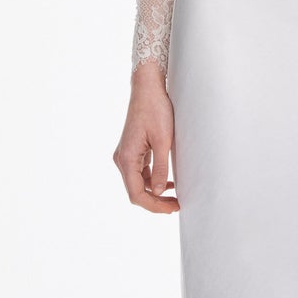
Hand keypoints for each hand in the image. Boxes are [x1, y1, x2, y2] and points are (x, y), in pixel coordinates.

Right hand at [114, 61, 178, 213]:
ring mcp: (125, 155)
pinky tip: (167, 183)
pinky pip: (139, 173)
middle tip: (176, 205)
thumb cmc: (156, 110)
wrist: (147, 89)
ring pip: (137, 183)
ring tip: (174, 197)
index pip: (136, 194)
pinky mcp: (131, 151)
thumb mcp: (163, 141)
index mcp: (126, 158)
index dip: (154, 205)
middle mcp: (121, 158)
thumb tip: (157, 192)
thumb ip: (160, 168)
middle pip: (135, 191)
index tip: (173, 208)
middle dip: (155, 201)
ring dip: (154, 192)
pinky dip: (152, 181)